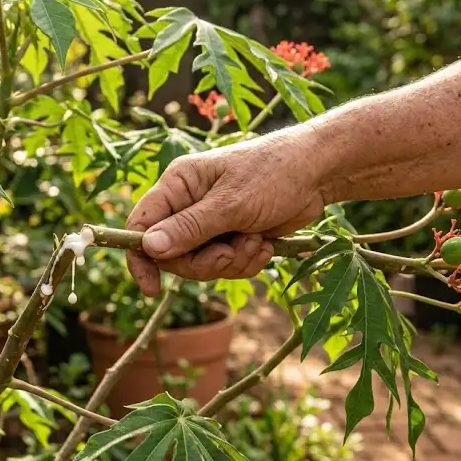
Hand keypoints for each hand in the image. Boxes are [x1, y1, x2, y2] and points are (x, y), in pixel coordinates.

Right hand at [126, 133, 326, 295]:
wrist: (318, 173)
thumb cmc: (272, 173)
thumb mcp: (231, 203)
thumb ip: (190, 228)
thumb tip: (149, 249)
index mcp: (178, 185)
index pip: (142, 225)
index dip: (141, 258)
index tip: (151, 288)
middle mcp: (187, 204)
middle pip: (173, 254)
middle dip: (204, 262)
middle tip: (229, 254)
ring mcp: (209, 223)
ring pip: (201, 264)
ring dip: (231, 262)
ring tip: (255, 242)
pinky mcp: (231, 237)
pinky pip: (225, 266)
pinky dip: (245, 262)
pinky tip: (264, 245)